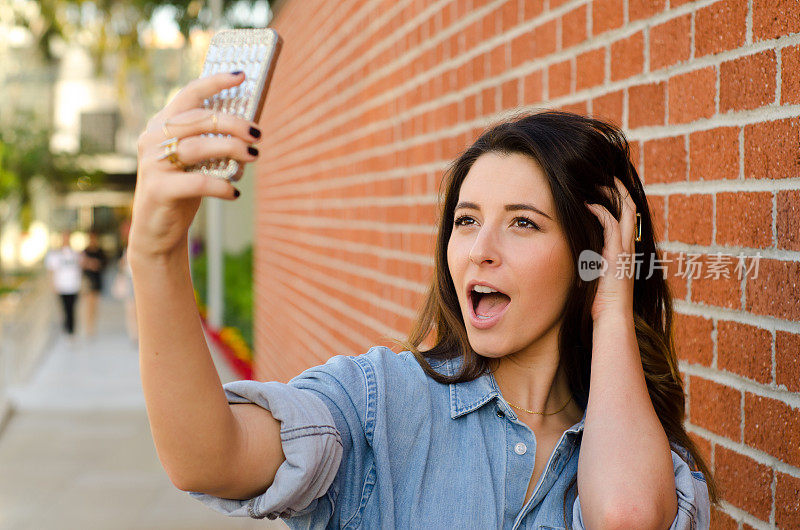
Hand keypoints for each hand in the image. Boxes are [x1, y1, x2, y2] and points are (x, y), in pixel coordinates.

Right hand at [129, 72, 260, 257]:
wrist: (158, 231)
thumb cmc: (183, 190)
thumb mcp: (195, 161)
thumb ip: (211, 141)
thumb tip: (250, 127)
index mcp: (162, 125)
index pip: (189, 94)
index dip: (215, 82)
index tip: (241, 75)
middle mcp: (153, 139)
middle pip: (198, 119)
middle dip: (233, 123)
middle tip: (257, 133)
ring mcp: (152, 164)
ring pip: (197, 147)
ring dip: (231, 149)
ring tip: (254, 156)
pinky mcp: (158, 189)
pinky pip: (197, 182)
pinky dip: (221, 186)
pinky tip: (235, 192)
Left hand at [585, 177, 637, 321]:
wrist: (611, 316)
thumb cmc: (600, 300)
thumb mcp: (594, 273)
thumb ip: (590, 259)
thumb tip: (577, 253)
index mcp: (625, 248)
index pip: (627, 215)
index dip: (619, 198)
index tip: (605, 185)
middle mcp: (629, 245)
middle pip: (630, 207)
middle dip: (619, 188)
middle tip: (606, 174)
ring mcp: (625, 248)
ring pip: (625, 211)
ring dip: (610, 194)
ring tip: (596, 182)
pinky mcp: (617, 254)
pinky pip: (611, 225)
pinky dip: (600, 212)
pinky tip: (588, 205)